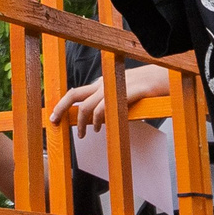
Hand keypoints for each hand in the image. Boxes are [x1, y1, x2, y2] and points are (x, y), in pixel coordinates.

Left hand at [47, 63, 170, 133]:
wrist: (160, 80)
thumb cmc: (140, 92)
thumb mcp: (119, 98)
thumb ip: (106, 108)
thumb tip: (94, 122)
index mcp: (99, 85)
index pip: (75, 93)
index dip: (61, 104)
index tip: (53, 117)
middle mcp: (102, 85)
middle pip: (74, 95)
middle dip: (60, 108)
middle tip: (54, 121)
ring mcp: (111, 89)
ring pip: (87, 106)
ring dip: (81, 123)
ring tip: (82, 135)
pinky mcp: (122, 94)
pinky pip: (104, 108)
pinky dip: (99, 120)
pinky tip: (100, 128)